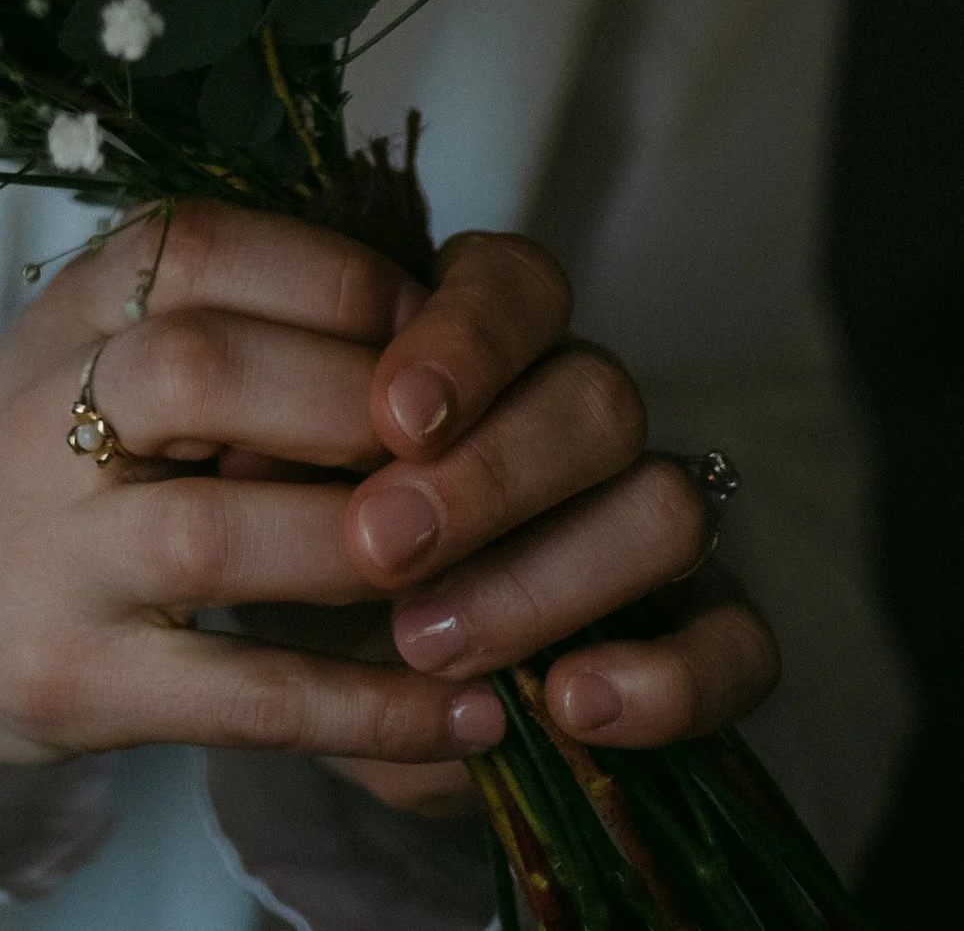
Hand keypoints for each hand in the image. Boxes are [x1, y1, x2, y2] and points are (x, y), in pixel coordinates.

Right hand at [0, 199, 509, 774]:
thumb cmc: (56, 451)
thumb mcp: (112, 340)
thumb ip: (242, 317)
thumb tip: (443, 341)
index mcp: (79, 302)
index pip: (210, 250)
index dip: (349, 286)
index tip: (447, 340)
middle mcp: (48, 410)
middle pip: (203, 370)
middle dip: (356, 405)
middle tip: (468, 454)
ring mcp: (55, 552)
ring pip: (214, 534)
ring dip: (362, 550)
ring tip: (475, 576)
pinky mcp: (76, 680)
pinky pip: (238, 695)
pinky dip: (365, 707)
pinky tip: (465, 716)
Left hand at [323, 231, 778, 816]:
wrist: (352, 697)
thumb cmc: (308, 563)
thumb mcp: (274, 508)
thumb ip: (276, 471)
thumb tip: (248, 451)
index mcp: (484, 348)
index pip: (515, 283)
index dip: (467, 339)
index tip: (393, 417)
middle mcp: (580, 415)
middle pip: (597, 394)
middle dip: (491, 476)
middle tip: (383, 547)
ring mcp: (651, 524)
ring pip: (666, 505)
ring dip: (548, 577)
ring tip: (427, 641)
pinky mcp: (708, 636)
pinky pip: (739, 643)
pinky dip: (665, 679)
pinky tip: (568, 704)